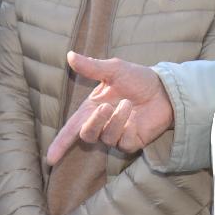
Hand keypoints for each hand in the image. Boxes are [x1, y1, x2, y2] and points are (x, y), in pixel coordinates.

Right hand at [45, 52, 173, 164]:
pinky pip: (122, 142)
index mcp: (92, 109)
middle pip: (86, 135)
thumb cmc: (138, 79)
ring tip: (128, 104)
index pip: (71, 129)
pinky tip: (135, 117)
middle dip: (93, 123)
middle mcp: (102, 124)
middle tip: (106, 107)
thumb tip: (70, 55)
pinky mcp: (132, 142)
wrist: (165, 89)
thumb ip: (92, 67)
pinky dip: (127, 128)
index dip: (60, 144)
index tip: (50, 159)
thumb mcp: (114, 70)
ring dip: (115, 120)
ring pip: (105, 137)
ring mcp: (117, 135)